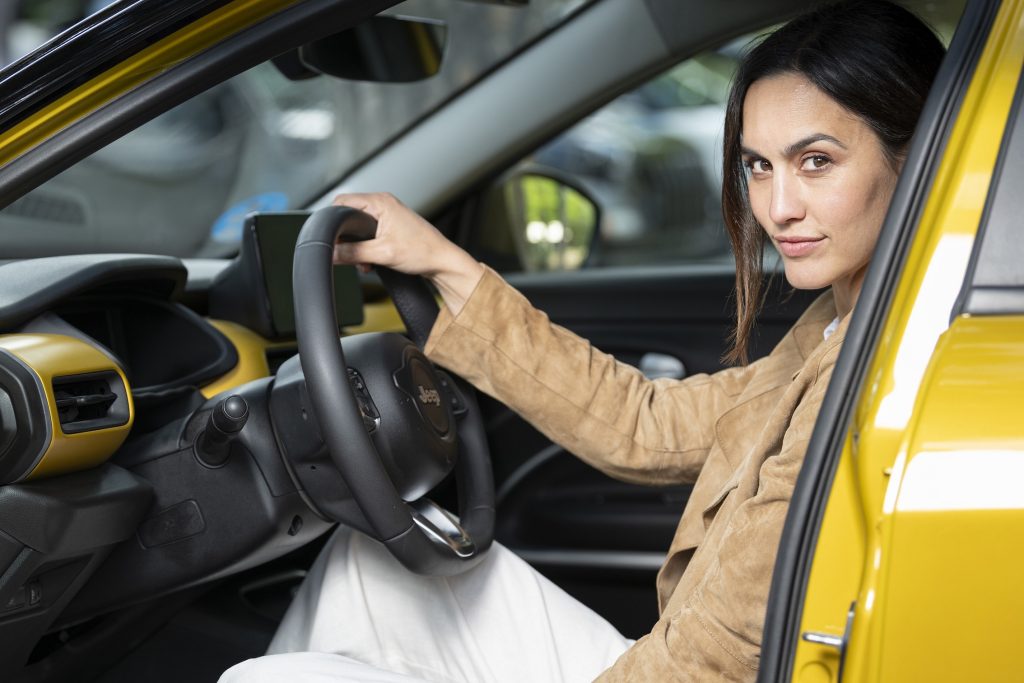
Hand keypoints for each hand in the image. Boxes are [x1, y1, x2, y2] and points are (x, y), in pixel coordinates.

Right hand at [332, 192, 483, 314]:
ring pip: (358, 229)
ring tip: (366, 263)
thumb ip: (353, 252)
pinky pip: (368, 235)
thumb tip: (331, 253)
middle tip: (351, 255)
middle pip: (348, 216)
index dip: (333, 221)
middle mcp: (383, 204)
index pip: (342, 202)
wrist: (442, 262)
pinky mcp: (390, 227)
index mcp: (381, 202)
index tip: (331, 239)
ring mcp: (387, 215)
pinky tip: (372, 262)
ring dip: (357, 248)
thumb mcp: (382, 254)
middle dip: (347, 239)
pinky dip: (367, 250)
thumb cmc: (423, 252)